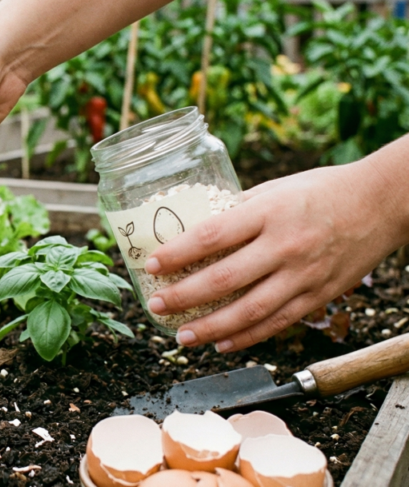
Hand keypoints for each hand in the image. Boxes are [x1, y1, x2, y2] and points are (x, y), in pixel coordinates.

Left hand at [143, 163, 403, 352]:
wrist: (381, 203)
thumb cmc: (321, 190)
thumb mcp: (275, 189)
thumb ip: (238, 209)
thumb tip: (195, 224)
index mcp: (268, 212)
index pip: (212, 236)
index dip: (177, 254)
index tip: (151, 265)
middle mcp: (285, 246)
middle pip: (224, 279)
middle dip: (184, 297)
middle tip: (156, 306)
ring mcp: (303, 275)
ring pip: (249, 311)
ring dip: (210, 329)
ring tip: (183, 337)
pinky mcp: (319, 296)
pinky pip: (277, 323)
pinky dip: (246, 337)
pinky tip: (221, 344)